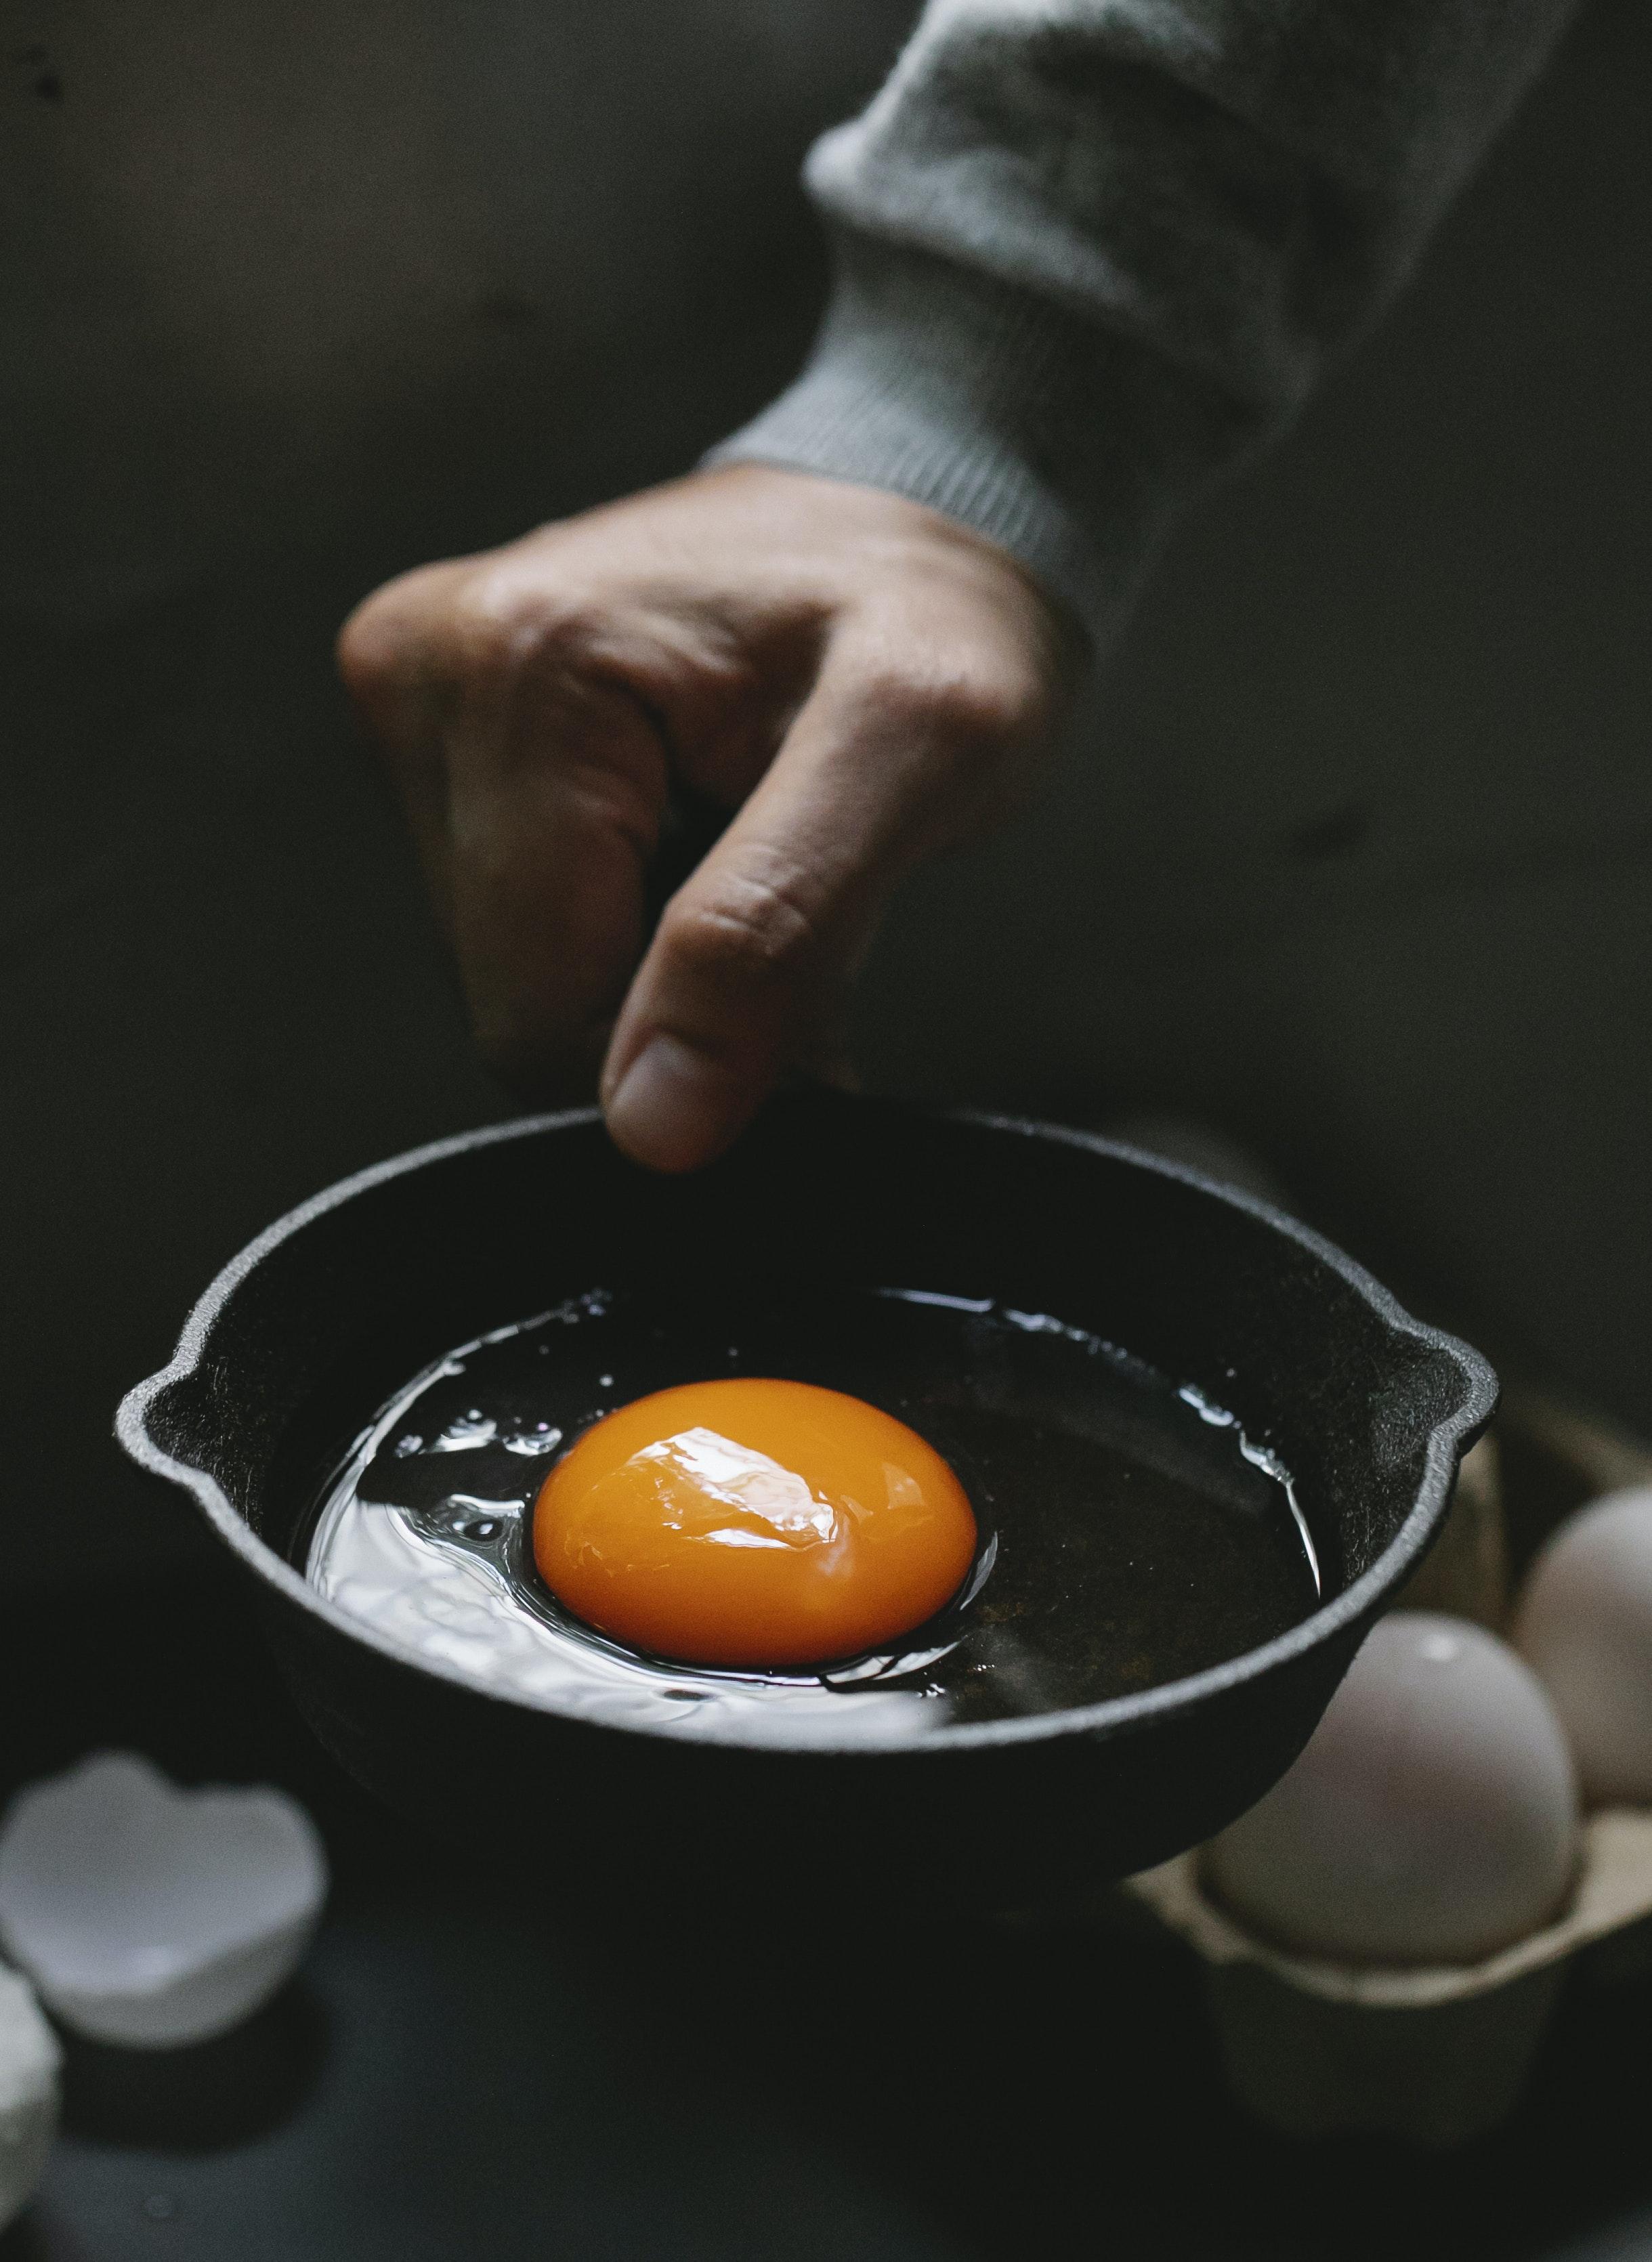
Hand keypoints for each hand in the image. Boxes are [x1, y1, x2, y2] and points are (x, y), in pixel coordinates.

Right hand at [337, 465, 1078, 1170]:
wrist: (928, 500)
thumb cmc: (943, 603)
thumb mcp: (923, 752)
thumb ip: (775, 935)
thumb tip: (652, 1125)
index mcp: (516, 666)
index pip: (542, 1013)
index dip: (688, 1060)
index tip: (812, 1011)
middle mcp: (424, 674)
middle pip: (520, 1000)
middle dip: (677, 1007)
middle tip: (801, 911)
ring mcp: (421, 702)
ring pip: (522, 974)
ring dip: (660, 968)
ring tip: (757, 853)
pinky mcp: (448, 733)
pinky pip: (524, 918)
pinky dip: (634, 924)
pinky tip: (705, 841)